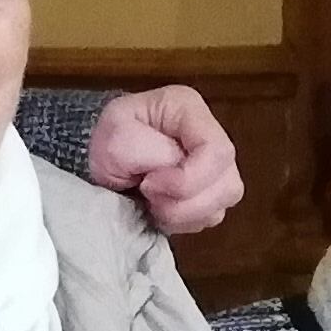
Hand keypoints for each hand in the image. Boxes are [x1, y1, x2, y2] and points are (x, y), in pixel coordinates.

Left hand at [83, 84, 244, 239]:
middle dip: (185, 203)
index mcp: (190, 109)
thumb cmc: (111, 137)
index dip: (187, 179)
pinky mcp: (212, 191)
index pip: (216, 151)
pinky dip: (185, 221)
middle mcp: (212, 135)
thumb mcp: (114, 133)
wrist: (102, 154)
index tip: (148, 184)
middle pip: (228, 183)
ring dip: (185, 214)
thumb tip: (169, 172)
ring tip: (153, 202)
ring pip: (223, 203)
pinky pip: (211, 216)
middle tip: (148, 194)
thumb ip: (141, 149)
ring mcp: (217, 165)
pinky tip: (162, 209)